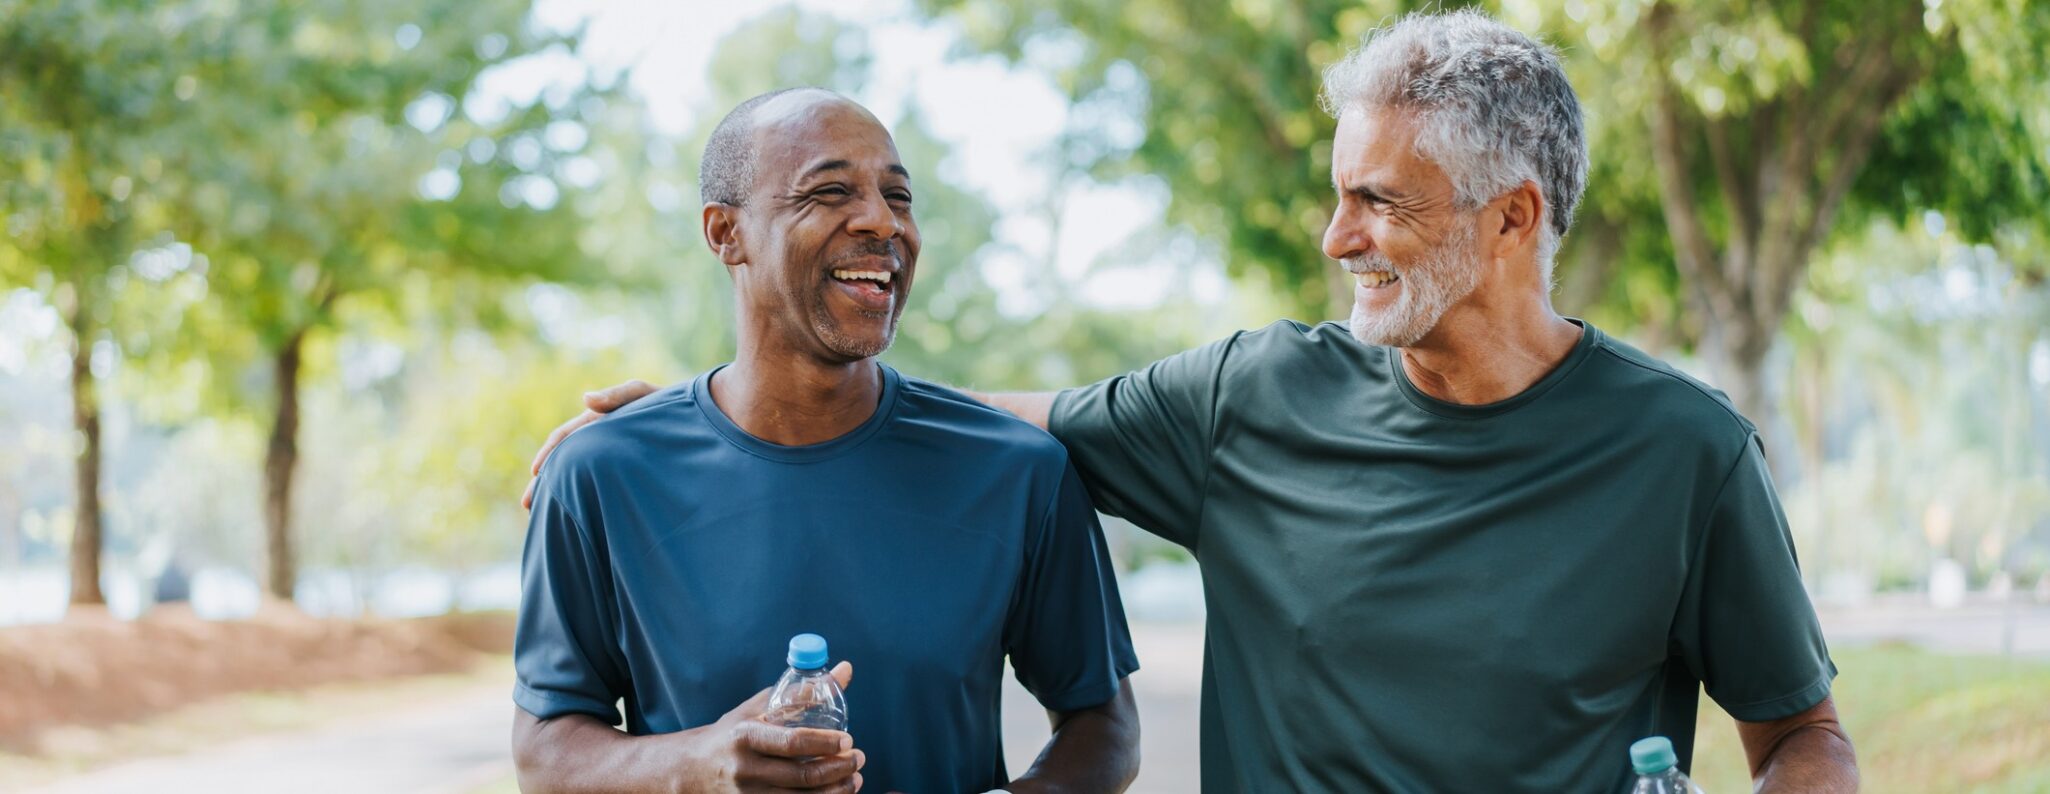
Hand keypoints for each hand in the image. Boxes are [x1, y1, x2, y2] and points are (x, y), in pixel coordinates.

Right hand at [521, 378, 661, 508]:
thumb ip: (618, 395)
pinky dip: (582, 498)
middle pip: (563, 462)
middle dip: (544, 483)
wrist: (695, 421)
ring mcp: (608, 458)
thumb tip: (585, 399)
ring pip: (576, 477)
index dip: (549, 454)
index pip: (564, 437)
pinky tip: (578, 518)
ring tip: (544, 517)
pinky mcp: (622, 474)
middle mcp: (597, 441)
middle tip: (527, 505)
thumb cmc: (670, 405)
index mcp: (596, 422)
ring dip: (559, 493)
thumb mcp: (645, 395)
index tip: (535, 473)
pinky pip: (597, 487)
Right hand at [675, 661, 862, 792]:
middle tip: (859, 758)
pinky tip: (836, 793)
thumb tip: (845, 670)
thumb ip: (802, 692)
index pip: (792, 743)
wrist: (693, 769)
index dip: (825, 743)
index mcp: (746, 736)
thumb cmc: (733, 733)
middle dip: (838, 768)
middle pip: (801, 776)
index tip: (848, 740)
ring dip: (836, 791)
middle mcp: (746, 769)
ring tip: (854, 778)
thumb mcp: (760, 708)